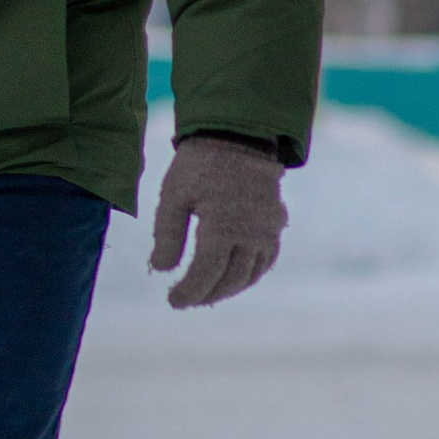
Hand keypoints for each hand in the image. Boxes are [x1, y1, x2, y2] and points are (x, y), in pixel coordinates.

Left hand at [150, 131, 285, 308]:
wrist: (238, 137)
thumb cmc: (199, 166)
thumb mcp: (173, 197)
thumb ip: (167, 236)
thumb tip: (161, 270)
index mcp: (222, 226)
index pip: (206, 273)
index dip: (189, 292)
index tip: (172, 301)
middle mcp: (250, 234)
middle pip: (229, 280)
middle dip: (205, 294)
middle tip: (185, 300)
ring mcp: (268, 231)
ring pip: (249, 275)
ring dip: (227, 289)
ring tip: (205, 293)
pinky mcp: (276, 226)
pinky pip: (266, 261)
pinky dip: (248, 276)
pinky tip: (231, 278)